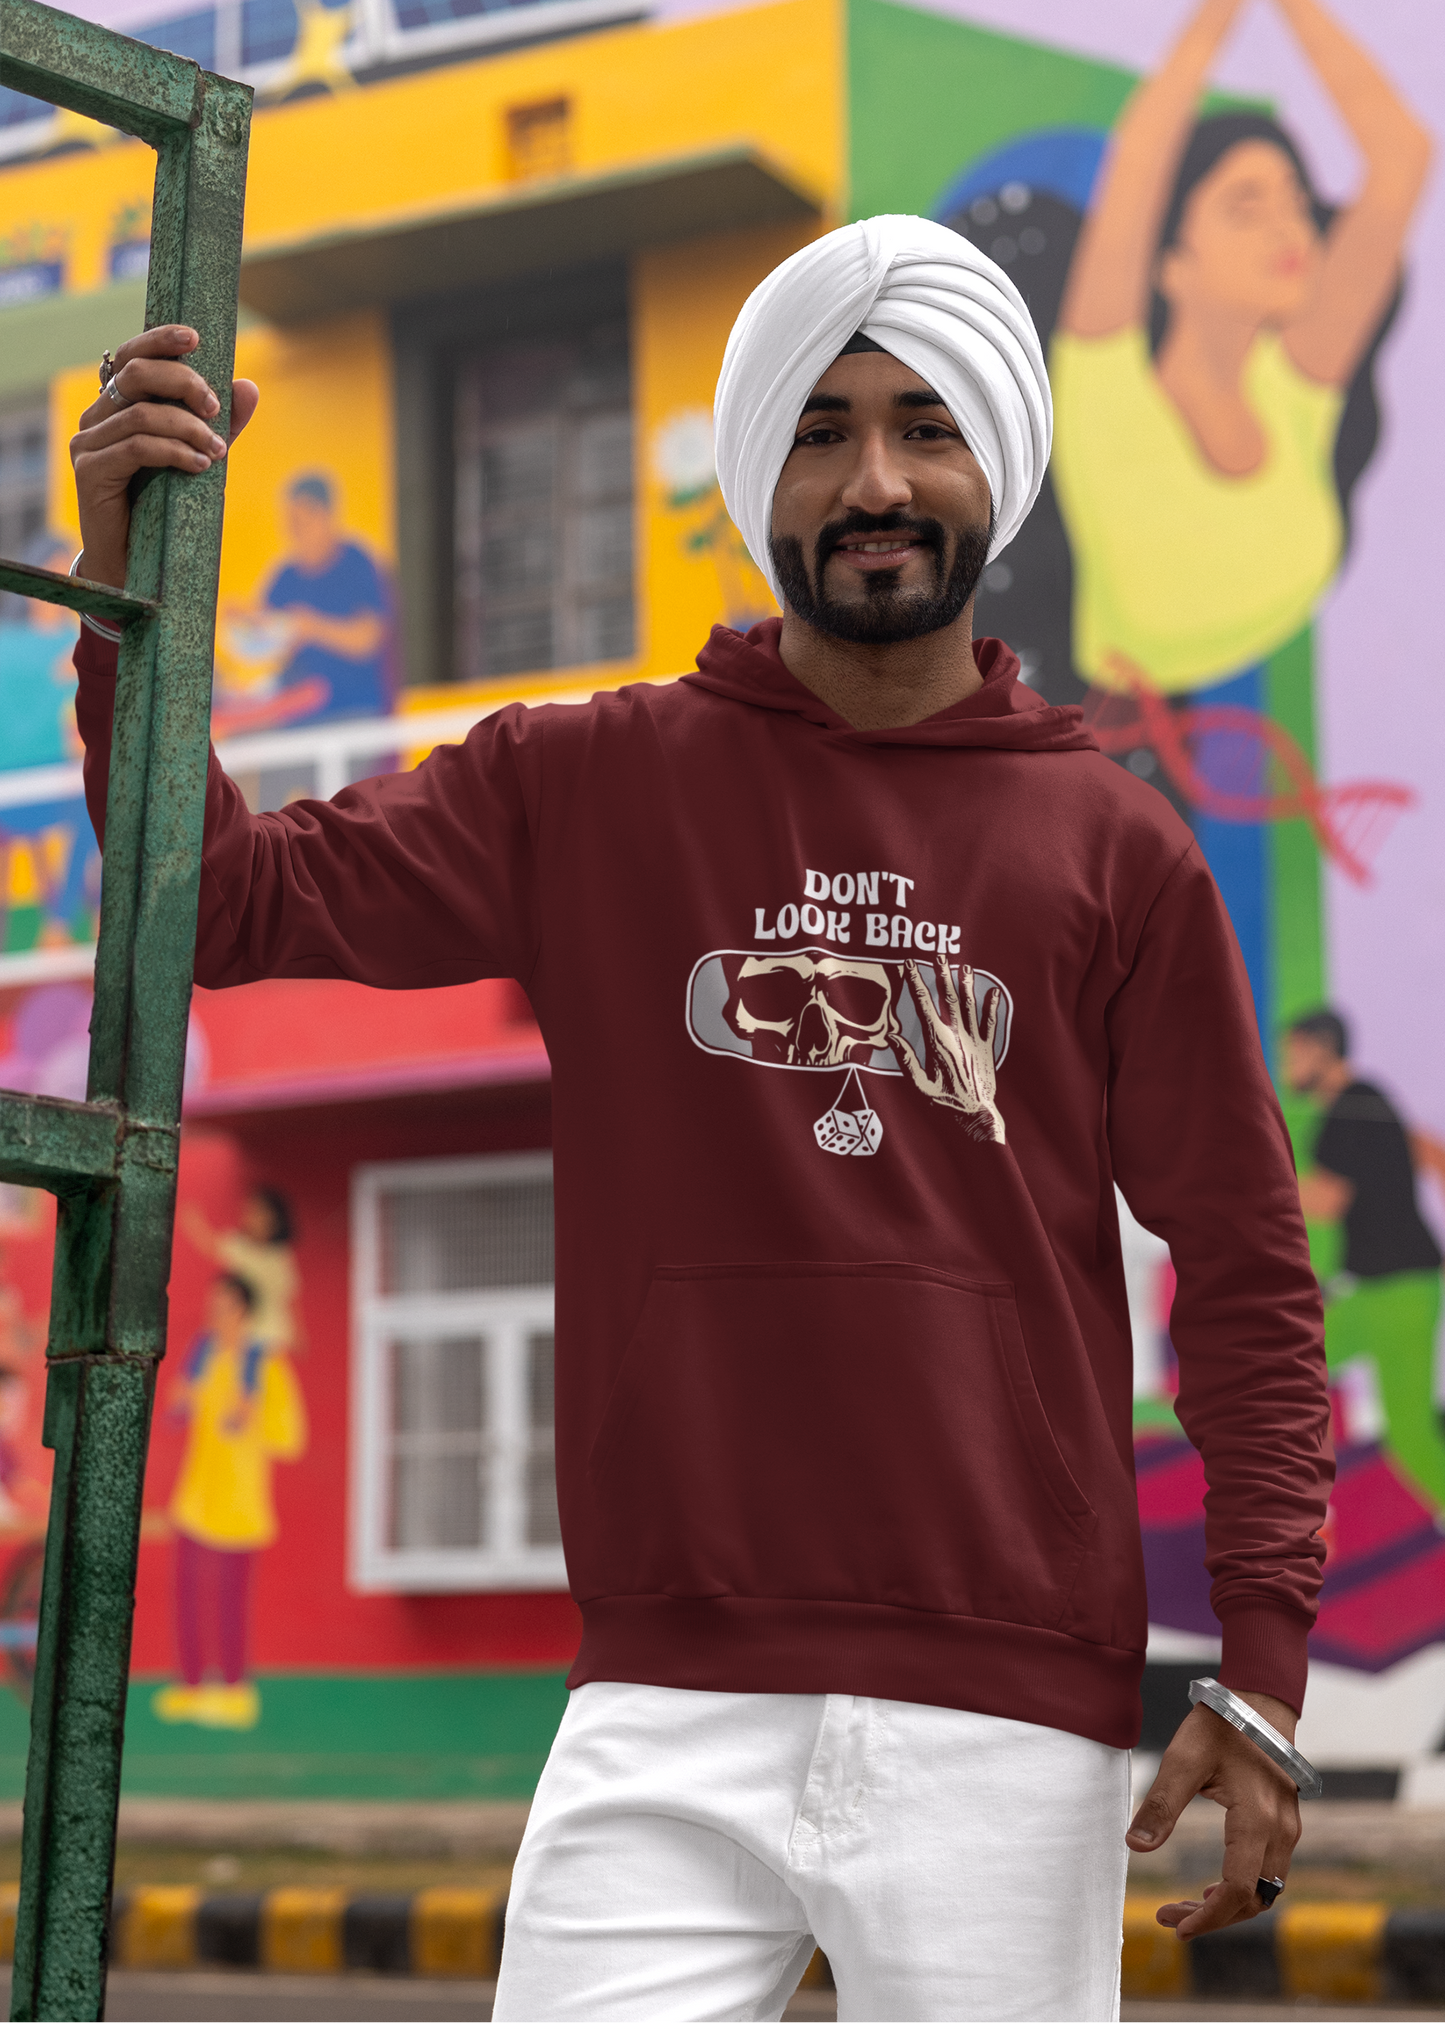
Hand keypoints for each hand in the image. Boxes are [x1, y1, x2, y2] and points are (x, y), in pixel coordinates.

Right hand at [71, 326, 259, 589]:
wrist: (136, 562)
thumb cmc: (167, 505)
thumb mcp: (199, 455)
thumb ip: (220, 423)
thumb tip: (249, 386)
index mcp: (116, 405)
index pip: (131, 356)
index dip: (160, 340)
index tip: (196, 338)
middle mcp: (96, 418)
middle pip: (136, 375)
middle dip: (184, 383)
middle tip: (216, 408)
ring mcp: (88, 443)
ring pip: (141, 414)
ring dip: (189, 428)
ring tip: (219, 450)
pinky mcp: (90, 472)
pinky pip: (137, 448)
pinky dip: (175, 452)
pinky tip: (200, 465)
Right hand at [889, 958, 1005, 1143]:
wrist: (975, 1112)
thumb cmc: (945, 1100)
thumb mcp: (919, 1084)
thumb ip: (906, 1059)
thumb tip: (891, 1037)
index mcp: (937, 1041)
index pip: (924, 1005)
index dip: (916, 983)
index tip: (910, 965)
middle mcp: (957, 1035)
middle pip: (948, 997)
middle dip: (942, 974)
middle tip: (939, 955)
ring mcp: (974, 1039)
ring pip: (969, 1005)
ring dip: (966, 984)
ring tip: (964, 966)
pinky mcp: (987, 1047)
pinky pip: (990, 1022)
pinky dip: (992, 1007)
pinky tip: (993, 992)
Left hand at [1127, 1692, 1301, 1937]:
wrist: (1259, 1699)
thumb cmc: (1221, 1725)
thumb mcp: (1183, 1759)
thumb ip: (1161, 1804)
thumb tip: (1135, 1847)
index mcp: (1257, 1821)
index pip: (1238, 1891)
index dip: (1208, 1918)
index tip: (1175, 1926)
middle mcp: (1281, 1832)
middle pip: (1254, 1900)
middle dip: (1212, 1918)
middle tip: (1169, 1917)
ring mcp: (1288, 1828)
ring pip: (1265, 1890)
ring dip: (1228, 1906)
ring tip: (1187, 1906)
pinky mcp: (1285, 1822)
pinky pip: (1269, 1872)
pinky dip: (1242, 1888)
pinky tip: (1212, 1887)